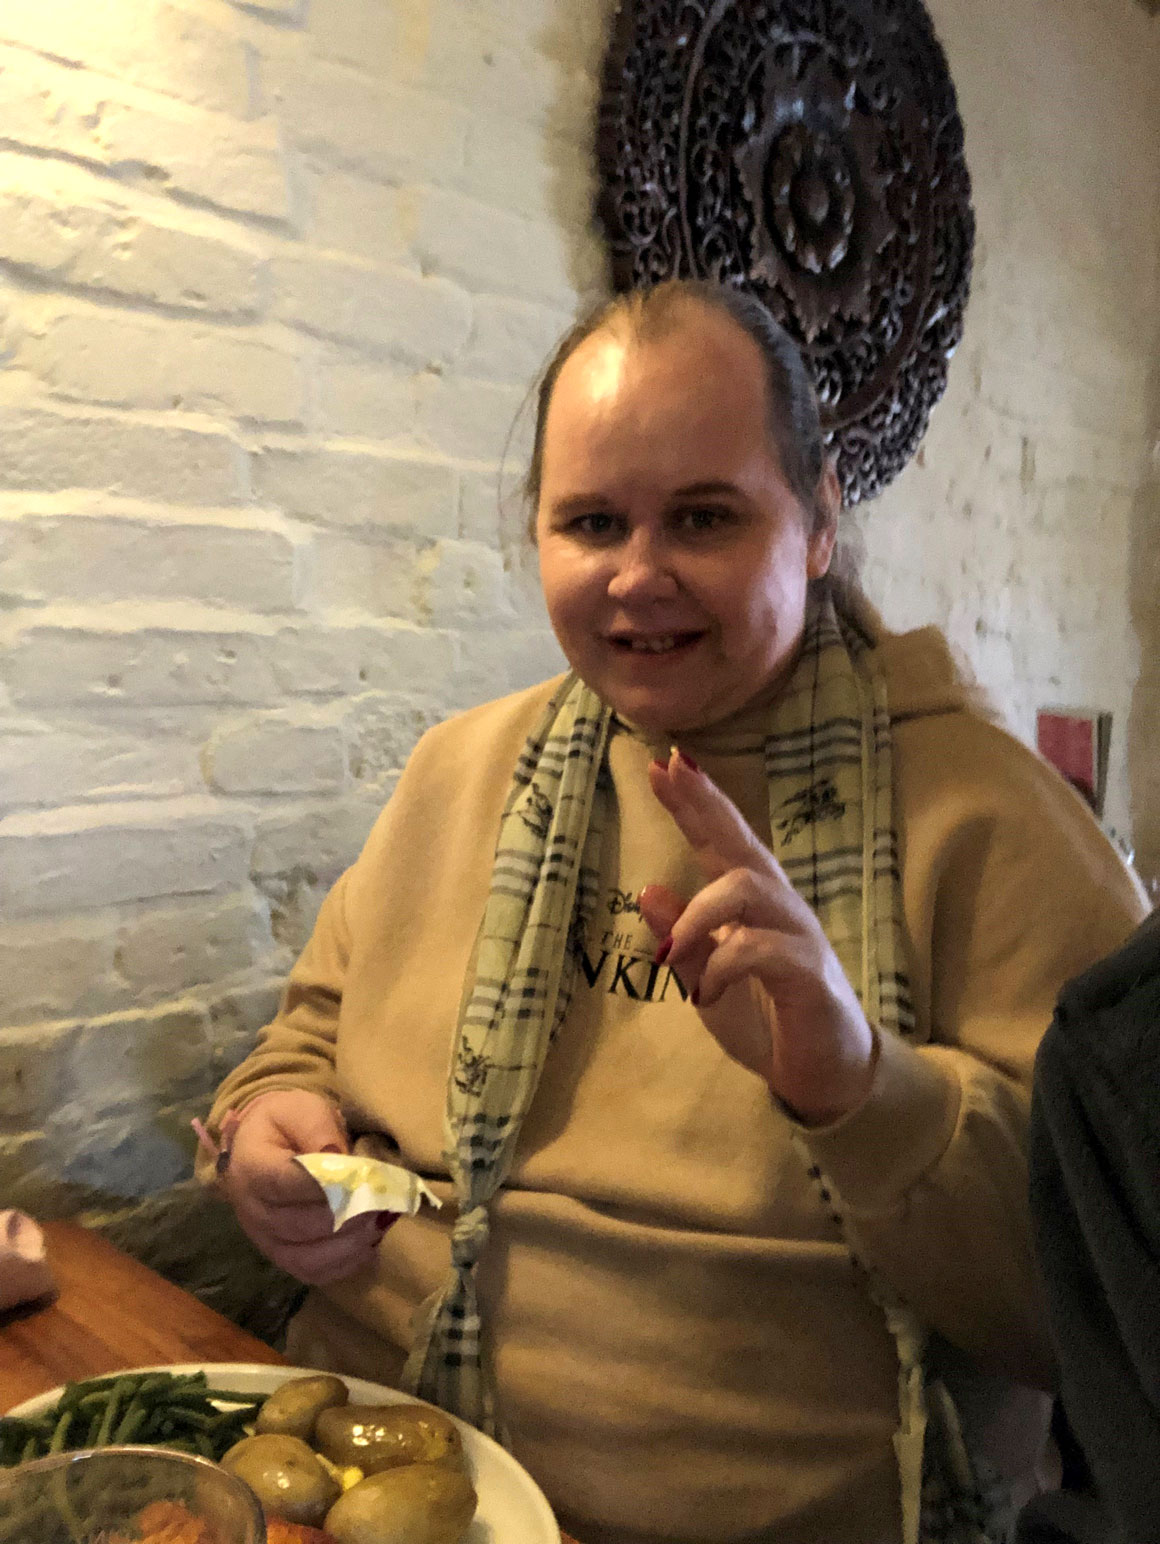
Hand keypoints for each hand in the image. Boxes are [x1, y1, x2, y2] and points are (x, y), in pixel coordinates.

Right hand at [221, 1089, 392, 1284]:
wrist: (257, 1148)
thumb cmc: (285, 1124)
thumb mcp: (302, 1109)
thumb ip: (318, 1129)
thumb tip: (338, 1156)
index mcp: (252, 1167)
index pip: (288, 1183)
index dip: (329, 1185)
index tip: (365, 1178)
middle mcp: (252, 1211)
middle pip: (301, 1225)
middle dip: (348, 1215)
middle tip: (385, 1202)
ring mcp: (265, 1240)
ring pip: (308, 1258)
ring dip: (350, 1244)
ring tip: (381, 1223)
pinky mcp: (281, 1257)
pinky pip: (312, 1273)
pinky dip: (344, 1264)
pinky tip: (368, 1244)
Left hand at [640, 750, 876, 1125]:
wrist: (822, 1073)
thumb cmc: (765, 1019)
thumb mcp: (707, 979)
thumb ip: (683, 939)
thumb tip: (646, 890)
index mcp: (751, 905)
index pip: (720, 842)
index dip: (694, 803)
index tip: (661, 764)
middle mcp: (778, 906)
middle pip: (740, 843)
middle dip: (704, 805)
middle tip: (670, 770)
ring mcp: (798, 935)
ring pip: (747, 888)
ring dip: (699, 914)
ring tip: (671, 953)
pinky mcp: (809, 973)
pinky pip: (762, 949)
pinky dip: (723, 965)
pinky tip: (705, 991)